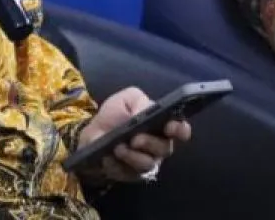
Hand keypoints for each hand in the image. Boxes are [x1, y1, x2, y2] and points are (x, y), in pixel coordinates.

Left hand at [75, 87, 191, 182]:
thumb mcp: (127, 99)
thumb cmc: (115, 114)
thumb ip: (139, 101)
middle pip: (165, 149)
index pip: (180, 130)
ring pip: (147, 164)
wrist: (93, 132)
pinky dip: (116, 165)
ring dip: (132, 156)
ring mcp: (147, 162)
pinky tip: (108, 157)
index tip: (171, 126)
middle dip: (150, 143)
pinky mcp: (131, 174)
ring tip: (118, 147)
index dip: (180, 130)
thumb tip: (146, 111)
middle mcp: (159, 146)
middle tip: (135, 139)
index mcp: (163, 126)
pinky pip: (127, 173)